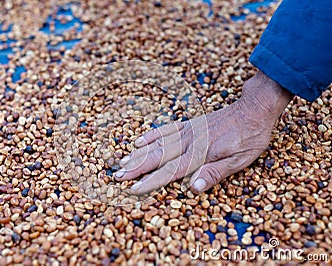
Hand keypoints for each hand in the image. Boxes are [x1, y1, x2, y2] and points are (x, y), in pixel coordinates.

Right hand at [115, 71, 292, 193]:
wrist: (254, 108)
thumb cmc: (250, 137)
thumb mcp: (239, 160)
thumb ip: (214, 173)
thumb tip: (193, 187)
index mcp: (200, 155)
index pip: (170, 171)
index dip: (150, 181)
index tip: (132, 188)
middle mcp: (190, 143)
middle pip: (157, 157)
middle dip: (136, 168)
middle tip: (117, 176)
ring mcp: (188, 132)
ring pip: (158, 144)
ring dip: (139, 154)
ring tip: (122, 161)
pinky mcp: (190, 125)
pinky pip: (166, 129)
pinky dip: (152, 135)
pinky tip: (140, 140)